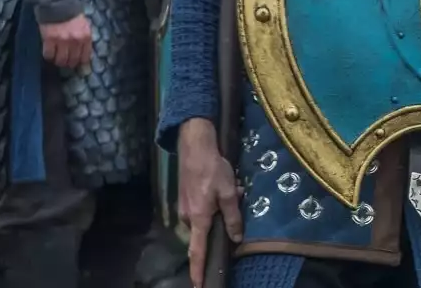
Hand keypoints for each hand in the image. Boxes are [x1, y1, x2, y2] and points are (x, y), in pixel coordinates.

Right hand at [39, 13, 93, 69]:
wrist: (58, 3)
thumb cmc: (72, 13)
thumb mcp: (84, 26)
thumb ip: (83, 39)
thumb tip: (82, 54)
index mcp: (86, 36)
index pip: (85, 56)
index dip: (81, 63)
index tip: (78, 66)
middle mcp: (76, 41)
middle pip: (73, 60)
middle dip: (69, 63)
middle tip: (65, 62)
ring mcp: (62, 41)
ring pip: (61, 60)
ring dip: (58, 61)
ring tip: (57, 58)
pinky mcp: (49, 40)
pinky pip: (49, 55)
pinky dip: (49, 56)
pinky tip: (49, 52)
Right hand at [177, 118, 242, 286]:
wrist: (195, 147)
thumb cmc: (213, 169)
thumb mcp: (229, 192)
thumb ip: (233, 217)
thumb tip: (236, 237)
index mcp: (199, 219)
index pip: (198, 252)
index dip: (198, 270)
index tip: (199, 285)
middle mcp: (188, 218)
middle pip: (204, 233)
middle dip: (219, 226)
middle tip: (232, 200)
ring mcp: (184, 209)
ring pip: (205, 219)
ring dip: (219, 210)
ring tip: (232, 190)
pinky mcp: (185, 201)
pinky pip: (201, 210)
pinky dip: (213, 204)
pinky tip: (222, 186)